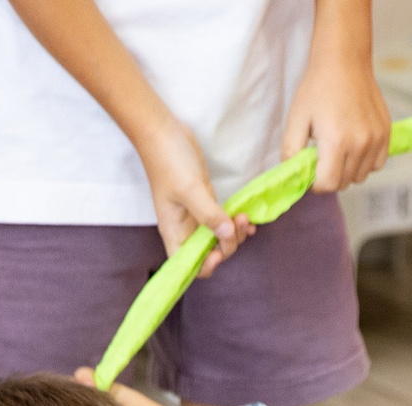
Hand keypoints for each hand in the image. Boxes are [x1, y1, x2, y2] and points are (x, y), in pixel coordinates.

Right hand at [135, 122, 252, 275]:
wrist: (164, 133)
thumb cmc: (168, 162)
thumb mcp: (189, 189)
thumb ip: (209, 215)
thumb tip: (227, 236)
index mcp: (174, 232)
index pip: (188, 265)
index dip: (205, 266)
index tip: (218, 252)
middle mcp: (185, 229)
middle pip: (209, 253)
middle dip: (228, 245)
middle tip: (239, 224)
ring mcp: (197, 216)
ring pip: (219, 238)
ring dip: (236, 233)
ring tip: (245, 217)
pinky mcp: (207, 203)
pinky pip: (224, 221)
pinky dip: (236, 223)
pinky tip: (248, 217)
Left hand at [284, 48, 391, 192]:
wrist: (344, 62)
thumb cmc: (318, 88)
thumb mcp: (296, 119)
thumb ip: (291, 153)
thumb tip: (293, 177)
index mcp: (336, 141)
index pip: (328, 185)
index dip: (315, 184)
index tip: (310, 171)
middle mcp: (360, 143)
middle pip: (344, 183)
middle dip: (330, 176)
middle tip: (322, 157)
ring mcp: (376, 139)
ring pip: (361, 176)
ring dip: (347, 171)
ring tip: (338, 149)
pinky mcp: (386, 134)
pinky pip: (377, 165)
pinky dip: (365, 163)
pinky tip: (354, 147)